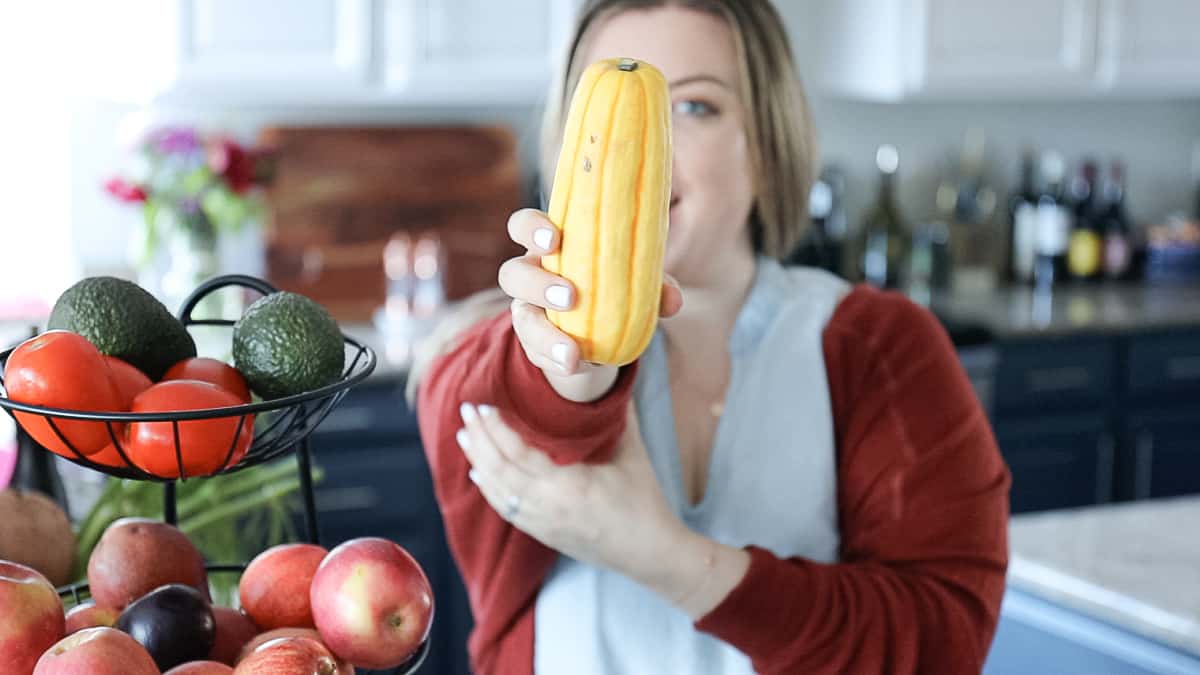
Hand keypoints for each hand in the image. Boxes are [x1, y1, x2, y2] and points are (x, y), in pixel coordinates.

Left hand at [455, 400, 686, 585]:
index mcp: (569, 485)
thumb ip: (620, 415)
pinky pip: (506, 510)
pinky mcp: (543, 534)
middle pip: (499, 471)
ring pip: (497, 492)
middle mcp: (548, 507)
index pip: (518, 454)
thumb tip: (613, 375)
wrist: (651, 553)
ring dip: (478, 462)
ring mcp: (543, 524)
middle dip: (478, 440)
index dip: (496, 429)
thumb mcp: (634, 455)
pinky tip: (479, 473)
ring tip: (464, 436)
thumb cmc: (645, 502)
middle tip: (465, 412)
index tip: (482, 406)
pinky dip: (490, 489)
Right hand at [499, 209, 681, 397]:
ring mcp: (527, 311)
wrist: (599, 329)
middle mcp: (530, 276)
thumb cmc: (614, 284)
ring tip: (572, 352)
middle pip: (512, 273)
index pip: (524, 226)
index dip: (531, 228)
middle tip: (570, 297)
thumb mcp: (634, 280)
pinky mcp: (532, 343)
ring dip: (544, 334)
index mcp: (550, 246)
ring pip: (520, 319)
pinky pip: (535, 352)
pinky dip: (556, 360)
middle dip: (537, 284)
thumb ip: (653, 285)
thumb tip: (672, 299)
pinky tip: (575, 366)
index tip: (554, 238)